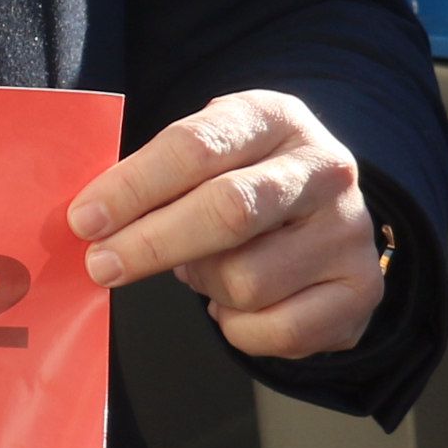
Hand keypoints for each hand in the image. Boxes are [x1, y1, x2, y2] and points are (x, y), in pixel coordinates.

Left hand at [67, 89, 385, 358]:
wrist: (321, 211)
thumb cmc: (239, 179)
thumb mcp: (205, 156)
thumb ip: (155, 180)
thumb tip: (88, 225)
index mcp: (274, 118)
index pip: (196, 147)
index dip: (133, 187)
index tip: (85, 220)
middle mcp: (324, 169)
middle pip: (227, 212)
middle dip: (152, 243)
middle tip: (101, 265)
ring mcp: (349, 231)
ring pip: (246, 280)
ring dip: (204, 283)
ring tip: (206, 267)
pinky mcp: (362, 290)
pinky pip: (276, 329)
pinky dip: (238, 326)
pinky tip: (238, 302)